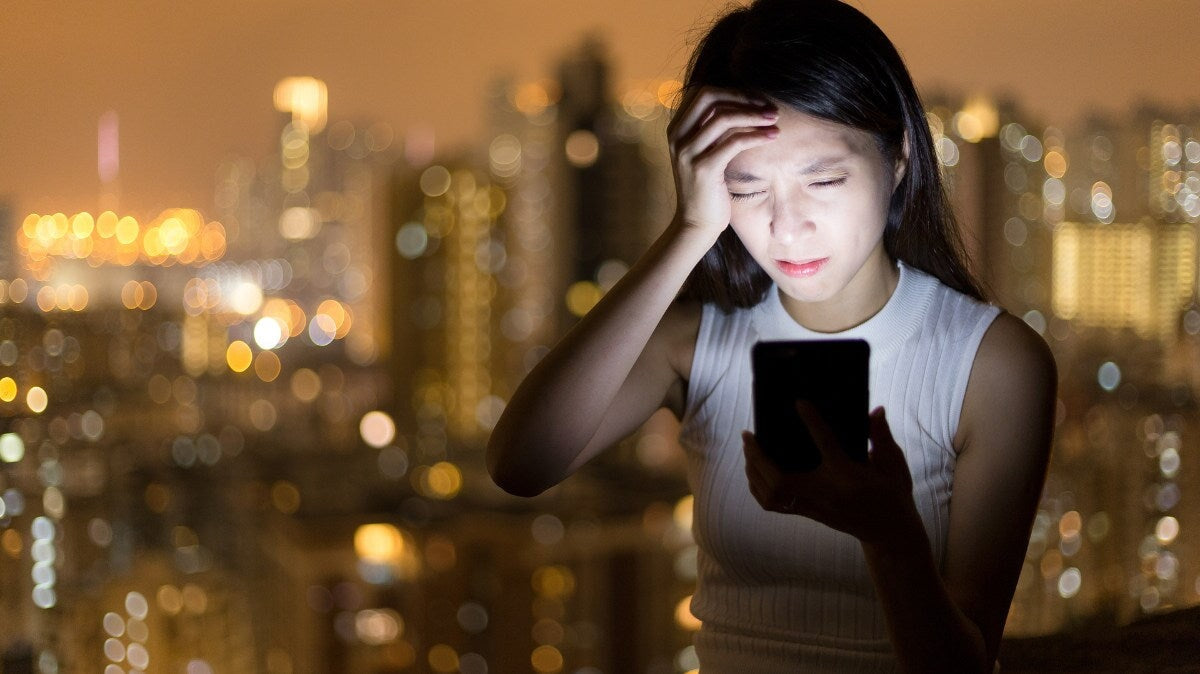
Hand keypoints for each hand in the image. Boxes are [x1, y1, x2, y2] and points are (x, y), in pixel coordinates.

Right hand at [665, 85, 778, 244]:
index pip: (702, 93)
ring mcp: (687, 153)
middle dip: (742, 97)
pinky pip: (734, 142)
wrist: (697, 224)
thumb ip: (712, 130)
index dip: (731, 90)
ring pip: (724, 117)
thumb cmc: (707, 188)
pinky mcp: (703, 169)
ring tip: (775, 119)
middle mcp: (677, 137)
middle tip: (767, 106)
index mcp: (676, 129)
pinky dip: (756, 135)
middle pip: (709, 97)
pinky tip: (772, 137)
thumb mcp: (705, 153)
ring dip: (754, 115)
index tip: (755, 99)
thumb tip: (740, 103)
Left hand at [742, 403, 917, 545]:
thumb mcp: (894, 465)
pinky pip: (773, 505)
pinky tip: (753, 471)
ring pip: (771, 495)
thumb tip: (876, 410)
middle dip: (758, 457)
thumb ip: (883, 437)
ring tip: (748, 448)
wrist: (889, 532)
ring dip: (753, 470)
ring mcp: (814, 506)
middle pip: (780, 480)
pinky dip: (757, 487)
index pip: (826, 445)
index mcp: (848, 476)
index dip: (812, 422)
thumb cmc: (892, 494)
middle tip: (748, 434)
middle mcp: (826, 493)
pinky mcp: (808, 513)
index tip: (799, 402)